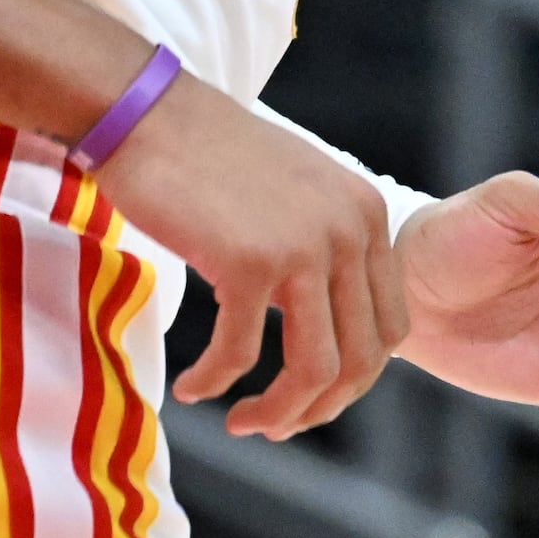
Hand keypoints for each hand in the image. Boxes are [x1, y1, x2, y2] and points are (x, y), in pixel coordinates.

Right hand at [91, 72, 406, 440]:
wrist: (148, 113)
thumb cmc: (209, 157)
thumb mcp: (297, 195)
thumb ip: (324, 251)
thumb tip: (326, 334)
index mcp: (366, 213)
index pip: (390, 327)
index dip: (353, 378)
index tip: (308, 395)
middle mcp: (348, 229)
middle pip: (362, 359)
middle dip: (319, 408)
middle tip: (274, 425)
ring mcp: (302, 246)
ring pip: (314, 370)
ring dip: (277, 413)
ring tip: (241, 423)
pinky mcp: (247, 261)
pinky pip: (240, 354)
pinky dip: (214, 382)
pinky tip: (192, 387)